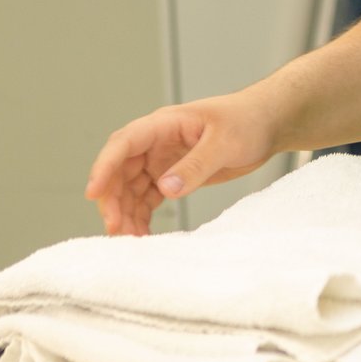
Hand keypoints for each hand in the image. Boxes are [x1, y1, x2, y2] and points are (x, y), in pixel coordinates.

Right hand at [84, 92, 278, 235]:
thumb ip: (196, 165)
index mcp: (164, 124)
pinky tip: (142, 235)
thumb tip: (165, 189)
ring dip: (127, 213)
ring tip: (131, 240)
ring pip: (131, 189)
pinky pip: (148, 198)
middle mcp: (156, 142)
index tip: (93, 193)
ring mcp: (162, 160)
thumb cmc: (247, 120)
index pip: (124, 143)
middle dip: (114, 200)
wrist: (267, 123)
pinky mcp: (172, 175)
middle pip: (121, 171)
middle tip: (117, 229)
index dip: (105, 167)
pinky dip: (142, 216)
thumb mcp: (225, 141)